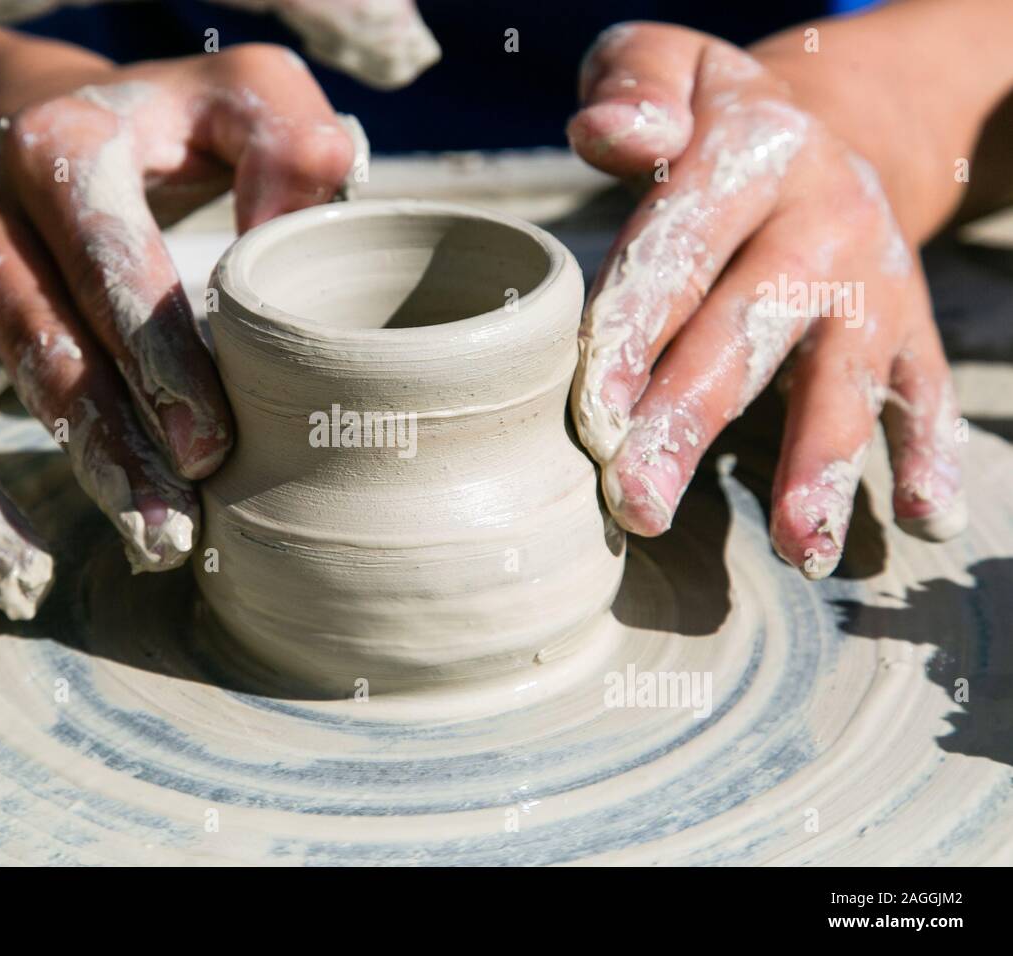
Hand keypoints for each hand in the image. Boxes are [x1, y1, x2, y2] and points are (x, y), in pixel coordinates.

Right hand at [0, 42, 355, 617]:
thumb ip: (286, 144)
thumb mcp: (239, 97)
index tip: (211, 450)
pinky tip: (5, 567)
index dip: (158, 357)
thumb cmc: (164, 125)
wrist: (27, 115)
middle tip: (173, 534)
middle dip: (110, 447)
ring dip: (36, 484)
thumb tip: (286, 228)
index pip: (111, 257)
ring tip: (118, 555)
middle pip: (46, 342)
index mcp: (67, 144)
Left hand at [566, 22, 964, 578]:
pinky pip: (927, 393)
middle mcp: (819, 223)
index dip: (633, 330)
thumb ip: (633, 87)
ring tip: (796, 546)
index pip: (678, 249)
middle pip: (746, 331)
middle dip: (691, 422)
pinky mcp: (912, 328)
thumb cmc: (710, 122)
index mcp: (748, 158)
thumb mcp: (669, 66)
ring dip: (817, 464)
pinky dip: (931, 453)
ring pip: (842, 381)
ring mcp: (873, 283)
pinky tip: (923, 518)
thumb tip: (616, 135)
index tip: (592, 411)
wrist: (831, 128)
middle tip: (641, 505)